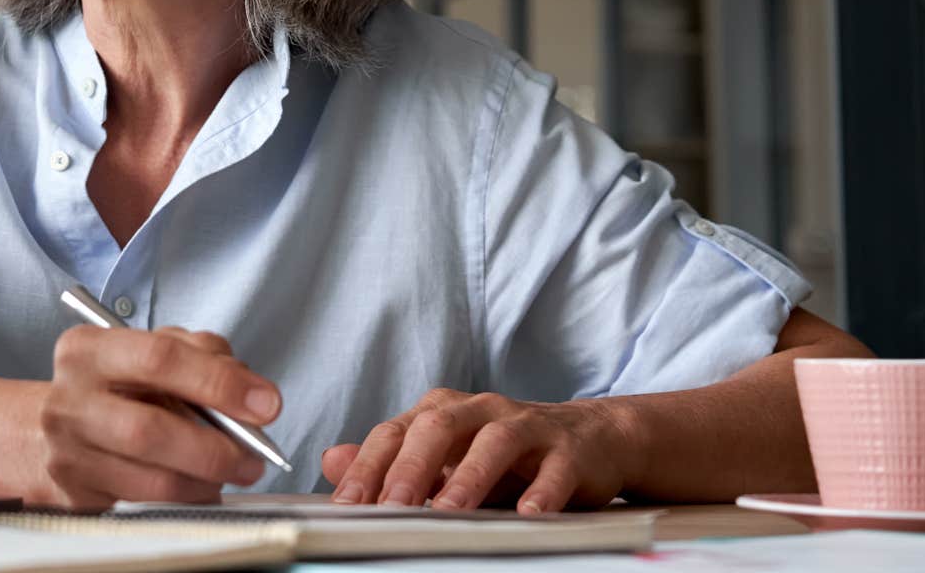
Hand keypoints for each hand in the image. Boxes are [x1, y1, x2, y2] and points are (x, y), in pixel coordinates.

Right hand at [34, 325, 280, 509]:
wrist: (50, 429)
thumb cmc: (116, 386)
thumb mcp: (151, 350)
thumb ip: (202, 356)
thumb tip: (252, 395)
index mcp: (88, 350)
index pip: (159, 359)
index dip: (219, 382)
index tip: (266, 403)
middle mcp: (69, 401)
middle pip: (150, 430)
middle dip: (215, 447)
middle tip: (254, 455)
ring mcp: (68, 453)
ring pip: (152, 479)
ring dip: (207, 480)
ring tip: (235, 471)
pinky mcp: (76, 495)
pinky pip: (147, 505)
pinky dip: (187, 498)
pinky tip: (202, 485)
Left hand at [321, 388, 635, 514]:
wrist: (593, 440)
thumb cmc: (508, 455)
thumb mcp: (446, 458)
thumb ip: (391, 461)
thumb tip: (331, 462)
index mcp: (442, 412)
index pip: (395, 433)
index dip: (368, 467)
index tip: (346, 504)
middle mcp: (480, 410)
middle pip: (437, 428)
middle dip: (410, 469)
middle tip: (390, 507)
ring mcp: (527, 426)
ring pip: (494, 442)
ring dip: (469, 477)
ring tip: (448, 511)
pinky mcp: (569, 449)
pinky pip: (554, 469)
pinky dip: (541, 491)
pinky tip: (528, 514)